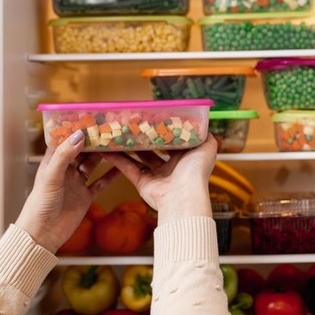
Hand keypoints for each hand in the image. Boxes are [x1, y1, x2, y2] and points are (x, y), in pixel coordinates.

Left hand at [16, 130, 119, 252]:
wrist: (43, 234)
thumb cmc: (40, 205)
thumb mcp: (51, 177)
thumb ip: (65, 156)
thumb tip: (79, 135)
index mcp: (53, 163)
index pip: (65, 141)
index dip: (75, 130)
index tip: (89, 119)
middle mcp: (65, 170)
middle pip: (82, 151)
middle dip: (93, 141)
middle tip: (108, 129)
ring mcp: (76, 183)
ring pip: (93, 165)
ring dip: (103, 156)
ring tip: (116, 144)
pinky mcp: (85, 196)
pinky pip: (100, 183)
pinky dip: (111, 176)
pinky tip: (121, 168)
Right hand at [100, 135, 216, 226]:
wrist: (184, 195)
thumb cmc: (196, 171)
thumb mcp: (207, 147)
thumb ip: (206, 136)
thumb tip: (204, 124)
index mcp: (184, 158)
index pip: (172, 142)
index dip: (162, 131)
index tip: (151, 119)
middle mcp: (170, 167)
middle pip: (153, 149)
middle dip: (143, 138)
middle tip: (131, 124)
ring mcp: (155, 176)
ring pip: (138, 158)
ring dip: (127, 147)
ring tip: (116, 133)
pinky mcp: (142, 183)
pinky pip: (128, 169)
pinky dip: (117, 160)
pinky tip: (106, 149)